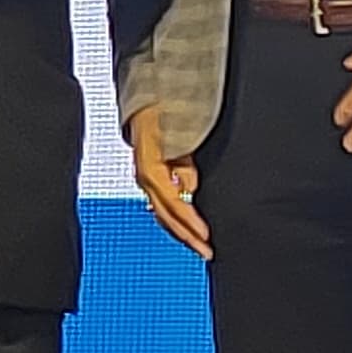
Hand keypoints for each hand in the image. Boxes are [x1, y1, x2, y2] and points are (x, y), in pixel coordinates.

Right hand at [126, 102, 205, 257]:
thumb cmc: (164, 113)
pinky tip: (184, 228)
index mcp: (150, 170)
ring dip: (181, 232)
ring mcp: (145, 180)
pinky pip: (162, 205)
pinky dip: (174, 219)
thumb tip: (189, 188)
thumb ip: (184, 163)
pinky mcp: (151, 179)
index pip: (173, 204)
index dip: (189, 222)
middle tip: (206, 251)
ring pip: (163, 214)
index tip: (204, 235)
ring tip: (198, 245)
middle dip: (187, 236)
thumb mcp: (180, 134)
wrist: (146, 101)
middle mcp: (145, 178)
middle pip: (167, 216)